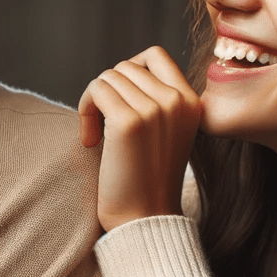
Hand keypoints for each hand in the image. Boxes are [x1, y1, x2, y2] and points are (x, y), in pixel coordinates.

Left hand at [77, 46, 202, 231]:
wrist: (145, 220)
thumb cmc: (148, 181)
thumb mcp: (167, 134)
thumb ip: (158, 101)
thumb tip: (123, 70)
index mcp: (192, 103)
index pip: (156, 56)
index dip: (129, 72)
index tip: (120, 104)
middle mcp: (177, 102)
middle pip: (126, 67)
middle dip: (108, 92)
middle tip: (102, 127)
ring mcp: (154, 110)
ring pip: (108, 77)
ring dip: (93, 102)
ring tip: (96, 136)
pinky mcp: (128, 122)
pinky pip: (95, 90)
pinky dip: (84, 110)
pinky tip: (90, 141)